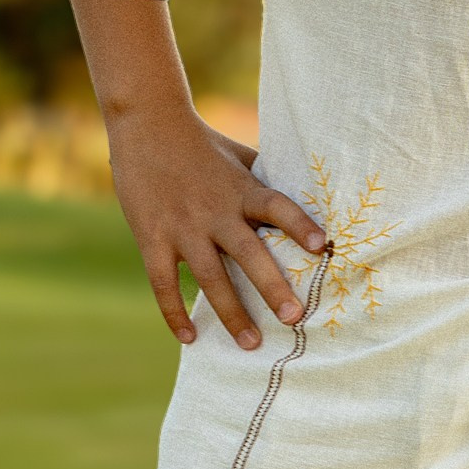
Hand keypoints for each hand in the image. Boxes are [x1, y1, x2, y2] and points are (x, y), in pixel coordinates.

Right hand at [105, 104, 327, 350]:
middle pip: (248, 253)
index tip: (321, 247)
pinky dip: (175, 313)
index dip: (299, 224)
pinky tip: (190, 338)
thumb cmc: (203, 144)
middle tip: (294, 318)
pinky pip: (164, 283)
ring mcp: (182, 227)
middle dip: (272, 288)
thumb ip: (267, 182)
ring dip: (231, 314)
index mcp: (242, 190)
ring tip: (251, 344)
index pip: (277, 206)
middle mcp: (215, 211)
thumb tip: (310, 196)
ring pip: (210, 278)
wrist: (146, 124)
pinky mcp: (152, 238)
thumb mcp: (241, 156)